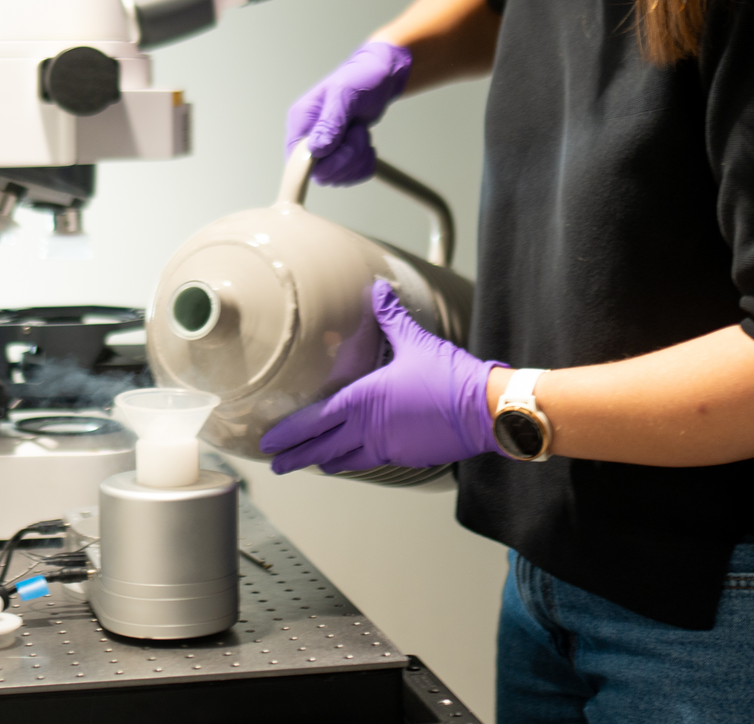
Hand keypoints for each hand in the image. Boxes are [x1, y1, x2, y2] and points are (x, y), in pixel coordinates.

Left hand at [260, 281, 502, 473]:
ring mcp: (388, 446)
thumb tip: (376, 288)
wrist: (484, 410)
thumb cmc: (449, 376)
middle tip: (276, 466)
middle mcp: (369, 430)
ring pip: (347, 460)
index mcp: (363, 401)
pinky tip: (357, 457)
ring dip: (326, 460)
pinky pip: (374, 459)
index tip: (268, 443)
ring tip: (314, 463)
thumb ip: (389, 316)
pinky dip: (358, 459)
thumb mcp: (415, 341)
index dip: (288, 434)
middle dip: (296, 458)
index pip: (312, 423)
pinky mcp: (408, 456)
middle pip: (321, 449)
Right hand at [284, 42, 412, 185]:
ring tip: (361, 133)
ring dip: (357, 159)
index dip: (319, 163)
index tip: (341, 149)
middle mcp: (308, 137)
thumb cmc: (361, 77)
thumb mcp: (344, 94)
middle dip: (346, 158)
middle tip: (358, 132)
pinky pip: (349, 176)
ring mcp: (324, 148)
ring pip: (336, 176)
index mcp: (301, 120)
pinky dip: (363, 165)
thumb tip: (316, 150)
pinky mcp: (339, 156)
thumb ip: (330, 123)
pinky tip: (366, 145)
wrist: (381, 76)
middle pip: (320, 172)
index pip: (296, 159)